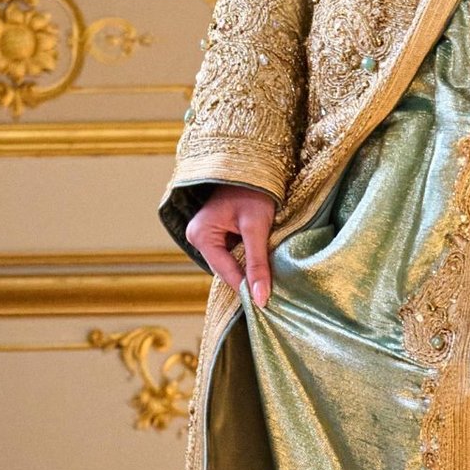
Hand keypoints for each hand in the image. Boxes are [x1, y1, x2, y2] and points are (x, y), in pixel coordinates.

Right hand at [185, 187, 277, 305]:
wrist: (254, 163)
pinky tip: (263, 266)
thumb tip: (260, 299)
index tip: (266, 306)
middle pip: (226, 269)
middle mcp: (198, 236)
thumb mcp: (257, 226)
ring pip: (231, 263)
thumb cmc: (254, 190)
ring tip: (270, 284)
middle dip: (248, 279)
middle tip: (272, 297)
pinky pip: (233, 253)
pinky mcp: (218, 233)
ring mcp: (207, 234)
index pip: (225, 272)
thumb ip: (258, 262)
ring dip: (249, 269)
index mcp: (201, 235)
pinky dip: (248, 259)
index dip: (246, 288)